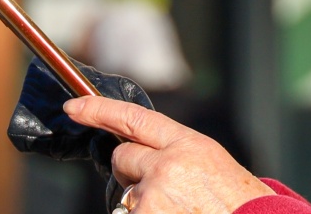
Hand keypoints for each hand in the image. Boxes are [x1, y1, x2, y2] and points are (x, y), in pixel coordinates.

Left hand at [64, 96, 272, 213]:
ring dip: (143, 204)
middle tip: (164, 190)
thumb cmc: (237, 202)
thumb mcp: (210, 163)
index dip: (98, 109)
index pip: (133, 118)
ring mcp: (153, 198)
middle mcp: (167, 167)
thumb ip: (175, 152)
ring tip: (180, 209)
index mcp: (188, 144)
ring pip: (127, 194)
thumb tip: (136, 152)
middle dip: (132, 171)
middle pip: (122, 157)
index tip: (73, 107)